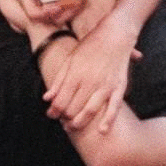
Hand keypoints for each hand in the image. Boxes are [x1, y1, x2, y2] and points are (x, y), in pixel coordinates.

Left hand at [43, 17, 142, 132]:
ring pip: (89, 111)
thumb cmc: (90, 46)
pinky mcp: (119, 86)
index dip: (54, 112)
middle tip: (62, 122)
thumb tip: (47, 98)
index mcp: (75, 74)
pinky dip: (108, 120)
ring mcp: (105, 85)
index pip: (60, 101)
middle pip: (73, 109)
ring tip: (73, 127)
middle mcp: (89, 81)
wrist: (115, 34)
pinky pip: (114, 107)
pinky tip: (102, 131)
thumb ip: (59, 79)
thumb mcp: (70, 59)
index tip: (51, 115)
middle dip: (65, 119)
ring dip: (79, 123)